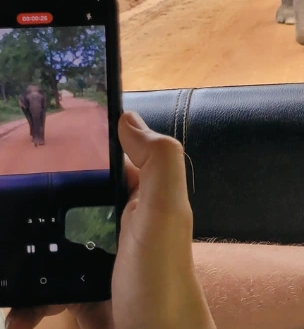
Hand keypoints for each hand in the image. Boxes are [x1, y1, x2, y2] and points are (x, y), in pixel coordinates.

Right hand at [7, 112, 215, 328]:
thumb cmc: (161, 280)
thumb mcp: (164, 212)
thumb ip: (157, 163)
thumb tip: (127, 117)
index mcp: (141, 200)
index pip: (106, 165)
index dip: (77, 154)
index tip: (32, 148)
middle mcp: (120, 227)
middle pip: (68, 204)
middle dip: (35, 209)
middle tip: (4, 208)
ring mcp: (98, 262)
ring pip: (49, 246)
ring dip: (23, 257)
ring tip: (4, 266)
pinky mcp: (80, 295)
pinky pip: (43, 290)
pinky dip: (26, 301)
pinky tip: (17, 312)